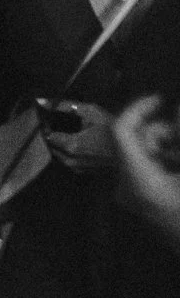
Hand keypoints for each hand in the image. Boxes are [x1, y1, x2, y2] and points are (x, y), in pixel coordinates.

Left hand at [39, 98, 115, 172]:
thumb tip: (42, 101)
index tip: (48, 117)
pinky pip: (67, 159)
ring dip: (59, 143)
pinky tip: (78, 141)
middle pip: (50, 145)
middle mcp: (70, 160)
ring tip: (69, 131)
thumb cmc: (114, 128)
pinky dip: (68, 150)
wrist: (136, 149)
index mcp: (71, 145)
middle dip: (51, 133)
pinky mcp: (83, 172)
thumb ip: (66, 106)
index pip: (46, 134)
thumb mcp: (92, 112)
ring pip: (57, 153)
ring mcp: (76, 168)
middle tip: (58, 123)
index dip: (46, 124)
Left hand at [113, 94, 179, 234]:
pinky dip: (167, 159)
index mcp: (138, 178)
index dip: (139, 109)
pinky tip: (179, 163)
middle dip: (163, 129)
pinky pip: (150, 168)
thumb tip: (178, 110)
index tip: (162, 98)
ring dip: (168, 144)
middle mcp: (127, 185)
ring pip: (145, 153)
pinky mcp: (143, 199)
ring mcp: (133, 194)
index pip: (122, 131)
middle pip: (135, 141)